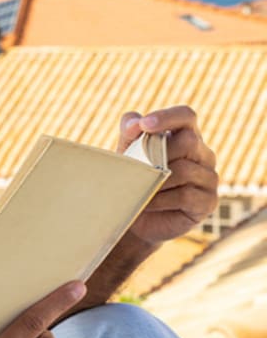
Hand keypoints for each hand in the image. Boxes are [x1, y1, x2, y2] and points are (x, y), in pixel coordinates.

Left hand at [117, 106, 217, 244]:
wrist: (138, 222)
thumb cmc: (135, 182)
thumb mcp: (128, 156)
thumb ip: (129, 134)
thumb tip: (135, 123)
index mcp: (186, 137)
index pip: (186, 116)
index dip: (167, 117)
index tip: (145, 124)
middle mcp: (203, 154)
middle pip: (187, 142)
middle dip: (157, 154)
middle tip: (137, 169)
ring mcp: (209, 178)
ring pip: (185, 170)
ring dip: (156, 181)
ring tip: (138, 190)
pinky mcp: (208, 202)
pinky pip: (185, 195)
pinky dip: (161, 200)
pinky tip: (148, 204)